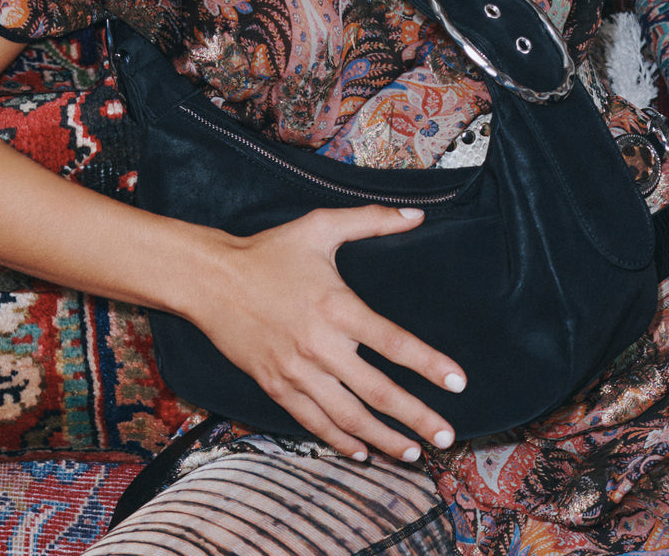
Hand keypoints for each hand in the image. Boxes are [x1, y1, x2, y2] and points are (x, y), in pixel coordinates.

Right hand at [191, 205, 465, 460]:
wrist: (210, 280)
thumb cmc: (269, 251)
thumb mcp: (321, 226)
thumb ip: (373, 220)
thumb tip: (417, 215)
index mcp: (337, 306)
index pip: (394, 342)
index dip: (429, 364)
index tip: (458, 382)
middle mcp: (320, 345)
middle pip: (377, 392)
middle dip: (416, 417)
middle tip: (447, 437)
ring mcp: (296, 371)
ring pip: (348, 417)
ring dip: (384, 439)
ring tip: (414, 453)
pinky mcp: (276, 386)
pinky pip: (314, 423)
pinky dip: (340, 441)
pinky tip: (363, 452)